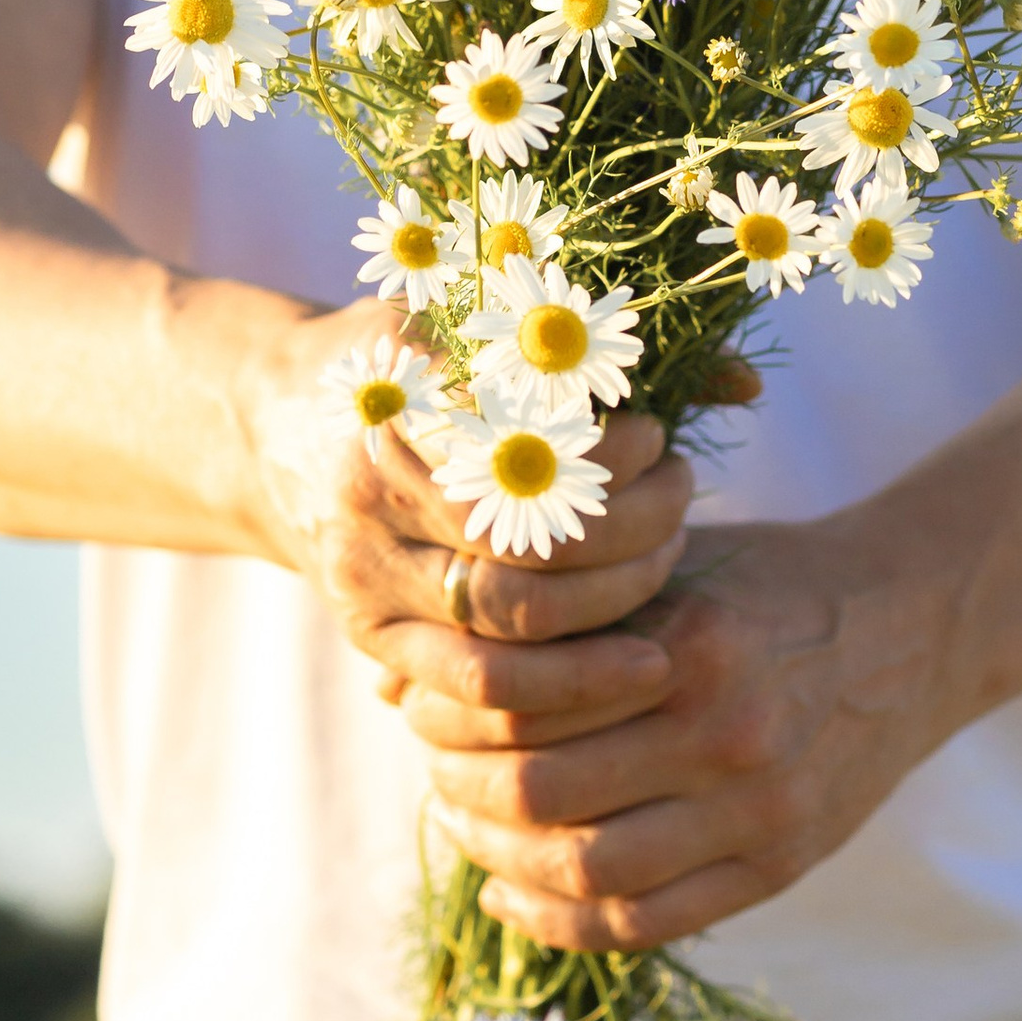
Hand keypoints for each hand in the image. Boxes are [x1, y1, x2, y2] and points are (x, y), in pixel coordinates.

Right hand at [236, 297, 694, 726]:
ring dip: (605, 630)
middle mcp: (365, 519)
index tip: (661, 440)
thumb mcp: (475, 322)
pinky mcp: (375, 648)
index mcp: (389, 426)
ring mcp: (364, 595)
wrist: (275, 424)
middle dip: (624, 550)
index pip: (516, 473)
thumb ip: (606, 357)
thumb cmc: (403, 358)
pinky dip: (561, 692)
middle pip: (518, 573)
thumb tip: (747, 382)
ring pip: (502, 655)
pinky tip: (632, 665)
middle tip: (684, 508)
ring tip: (669, 571)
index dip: (605, 471)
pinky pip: (474, 698)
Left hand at [395, 510, 957, 949]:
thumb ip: (557, 612)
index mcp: (692, 645)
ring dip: (501, 858)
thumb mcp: (667, 566)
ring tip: (470, 822)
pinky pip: (645, 923)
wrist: (915, 624)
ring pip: (588, 871)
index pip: (529, 703)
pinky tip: (515, 891)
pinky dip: (561, 921)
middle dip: (462, 786)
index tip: (423, 704)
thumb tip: (398, 666)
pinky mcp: (781, 868)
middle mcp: (728, 733)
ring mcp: (760, 812)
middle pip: (544, 792)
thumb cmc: (765, 583)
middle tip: (434, 766)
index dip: (454, 713)